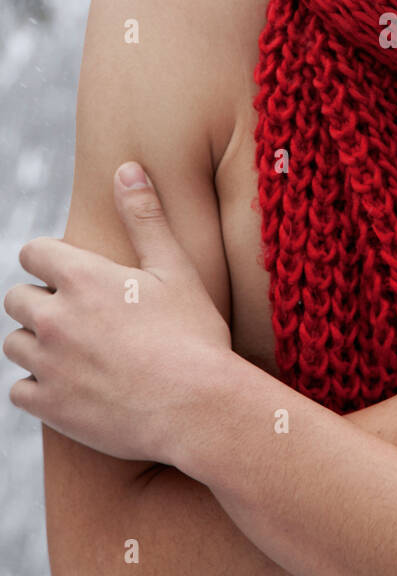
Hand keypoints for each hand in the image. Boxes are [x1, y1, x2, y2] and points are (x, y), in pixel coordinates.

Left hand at [3, 162, 232, 461]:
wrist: (198, 408)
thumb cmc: (194, 335)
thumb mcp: (175, 269)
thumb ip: (145, 217)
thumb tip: (127, 168)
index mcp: (82, 278)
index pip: (32, 252)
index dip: (51, 260)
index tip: (72, 274)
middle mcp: (54, 318)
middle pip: (16, 298)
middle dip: (41, 302)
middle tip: (80, 316)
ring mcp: (48, 365)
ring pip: (14, 344)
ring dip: (37, 344)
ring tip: (76, 351)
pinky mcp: (49, 406)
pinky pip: (19, 390)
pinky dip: (38, 388)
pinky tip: (71, 387)